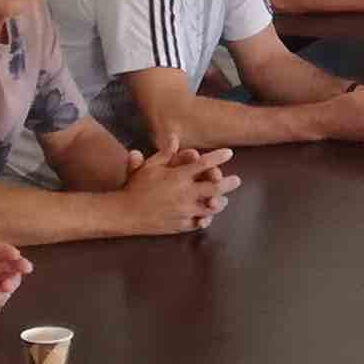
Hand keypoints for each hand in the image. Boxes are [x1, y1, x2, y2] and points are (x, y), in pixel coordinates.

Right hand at [117, 146, 236, 233]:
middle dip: (229, 183)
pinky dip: (206, 219)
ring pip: (211, 207)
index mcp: (178, 177)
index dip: (218, 157)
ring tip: (223, 200)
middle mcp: (185, 193)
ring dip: (220, 203)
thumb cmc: (136, 187)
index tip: (230, 152)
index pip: (203, 164)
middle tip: (237, 180)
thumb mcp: (149, 167)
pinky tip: (208, 217)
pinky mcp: (181, 225)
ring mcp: (185, 211)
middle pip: (215, 187)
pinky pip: (199, 223)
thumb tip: (175, 138)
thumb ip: (165, 154)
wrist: (125, 213)